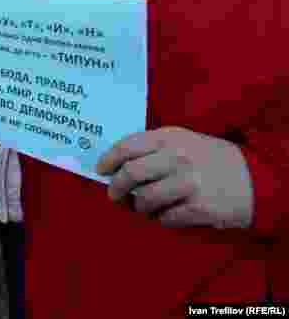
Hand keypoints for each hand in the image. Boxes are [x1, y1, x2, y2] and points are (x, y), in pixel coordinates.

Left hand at [97, 127, 253, 228]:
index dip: (108, 159)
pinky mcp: (198, 208)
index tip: (101, 170)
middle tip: (113, 194)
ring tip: (144, 206)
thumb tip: (118, 163)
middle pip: (131, 174)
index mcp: (170, 138)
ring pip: (144, 199)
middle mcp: (178, 158)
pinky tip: (166, 213)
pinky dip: (160, 218)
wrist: (255, 180)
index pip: (127, 146)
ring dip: (139, 206)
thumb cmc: (212, 159)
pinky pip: (164, 218)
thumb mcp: (184, 141)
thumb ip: (154, 148)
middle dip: (116, 187)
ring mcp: (188, 183)